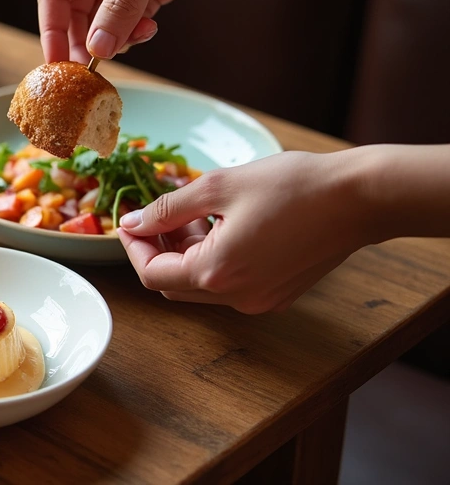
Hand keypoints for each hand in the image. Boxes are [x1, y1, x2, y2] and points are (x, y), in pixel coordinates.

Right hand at [37, 0, 263, 62]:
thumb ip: (123, 5)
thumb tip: (98, 47)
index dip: (52, 28)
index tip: (56, 61)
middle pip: (79, 12)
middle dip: (87, 39)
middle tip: (93, 69)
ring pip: (107, 20)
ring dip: (116, 37)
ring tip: (134, 40)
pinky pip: (134, 19)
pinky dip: (138, 32)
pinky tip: (150, 30)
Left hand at [116, 151, 370, 313]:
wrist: (359, 198)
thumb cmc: (292, 185)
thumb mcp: (218, 186)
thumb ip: (168, 208)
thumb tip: (132, 222)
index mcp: (216, 273)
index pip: (151, 274)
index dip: (133, 248)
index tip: (129, 221)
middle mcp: (236, 297)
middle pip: (172, 285)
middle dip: (157, 251)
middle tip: (158, 216)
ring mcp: (259, 301)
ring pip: (200, 286)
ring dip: (185, 255)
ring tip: (194, 214)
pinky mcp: (277, 295)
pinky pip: (228, 285)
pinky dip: (213, 260)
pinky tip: (222, 226)